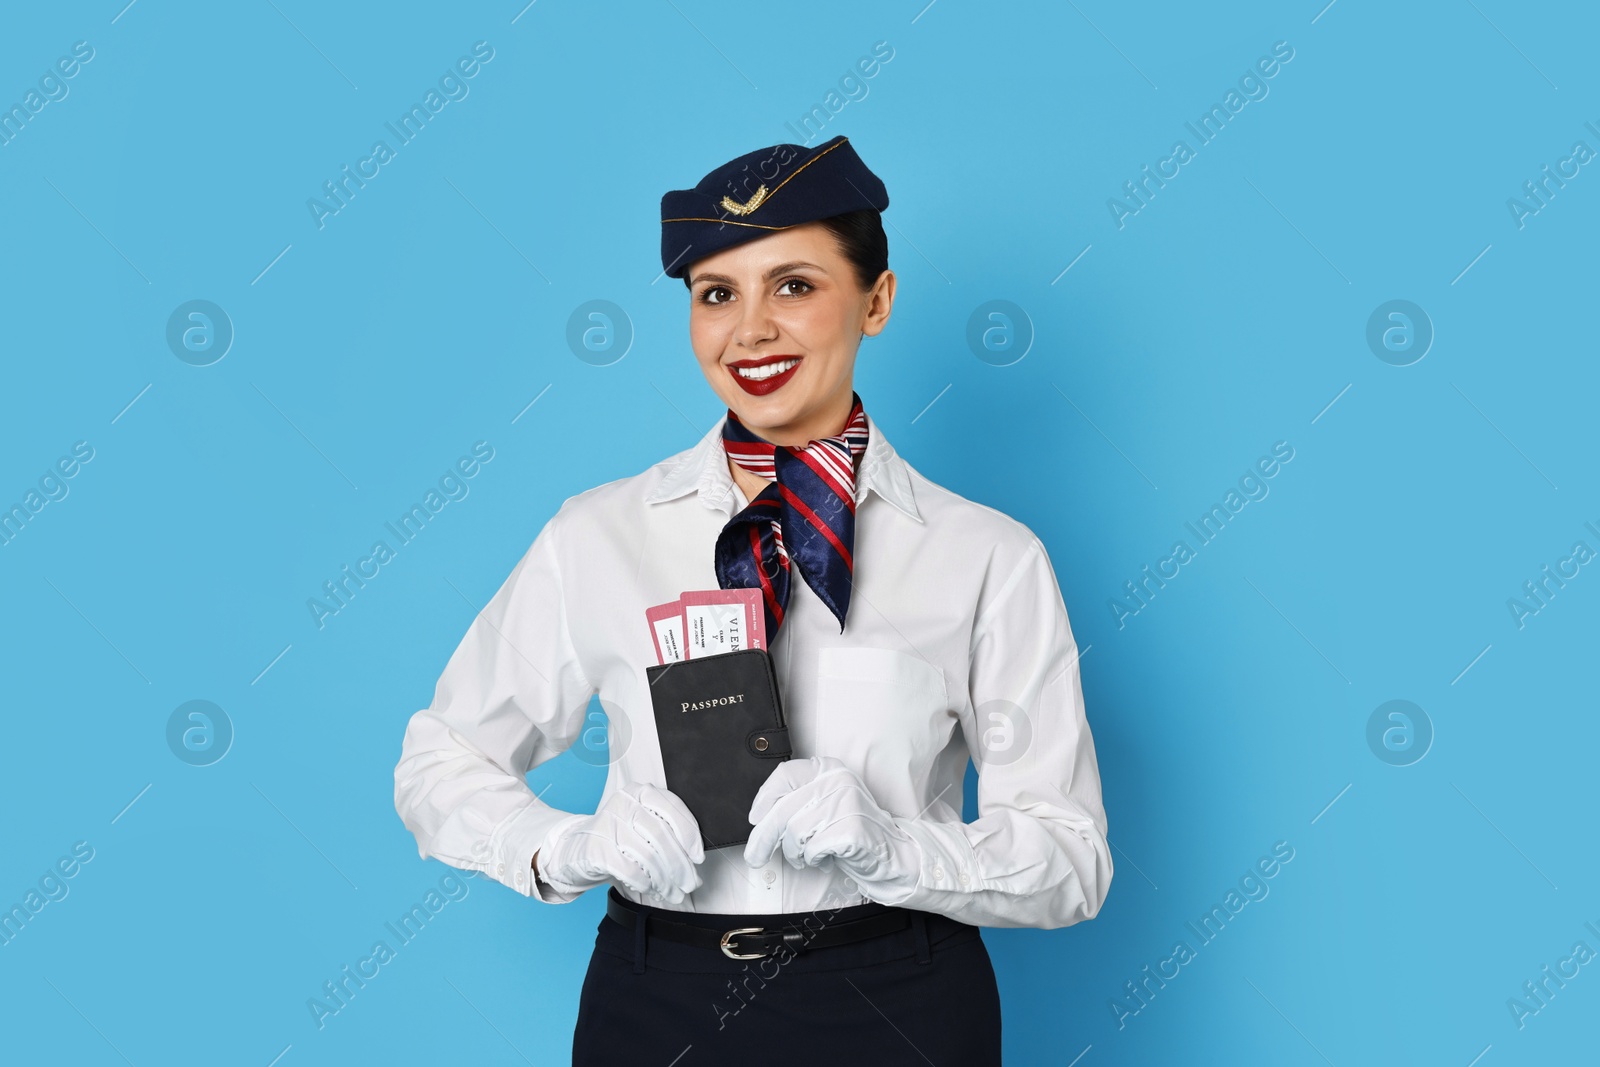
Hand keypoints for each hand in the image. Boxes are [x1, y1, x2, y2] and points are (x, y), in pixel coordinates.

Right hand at [538, 782, 704, 903]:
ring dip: (666, 881)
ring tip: (674, 893)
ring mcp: (607, 824)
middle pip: (661, 836)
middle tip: (690, 883)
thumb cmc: (618, 837)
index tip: (698, 857)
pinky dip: (646, 883)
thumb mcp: (642, 824)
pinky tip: (651, 889)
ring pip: (648, 855)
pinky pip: (631, 870)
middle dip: (681, 865)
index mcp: (640, 791)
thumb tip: (695, 860)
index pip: (672, 807)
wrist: (575, 848)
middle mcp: (623, 802)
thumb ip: (666, 832)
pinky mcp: (596, 849)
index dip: (690, 834)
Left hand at [744, 756, 921, 894]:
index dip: (764, 798)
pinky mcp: (851, 829)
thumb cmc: (852, 830)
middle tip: (755, 856)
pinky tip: (827, 857)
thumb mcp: (825, 805)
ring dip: (796, 853)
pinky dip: (815, 860)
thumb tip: (759, 815)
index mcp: (829, 769)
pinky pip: (813, 850)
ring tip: (810, 854)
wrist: (893, 853)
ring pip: (795, 833)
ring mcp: (846, 803)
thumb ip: (798, 801)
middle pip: (783, 810)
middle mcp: (837, 781)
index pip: (785, 774)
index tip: (755, 817)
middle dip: (763, 838)